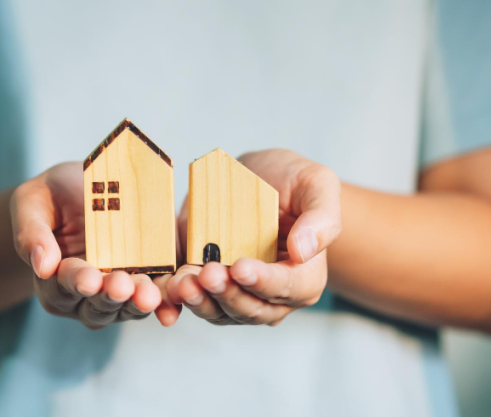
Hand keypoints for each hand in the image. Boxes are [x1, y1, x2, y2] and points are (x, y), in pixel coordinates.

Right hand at [11, 162, 168, 328]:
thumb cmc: (53, 196)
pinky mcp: (147, 283)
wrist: (86, 188)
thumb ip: (31, 233)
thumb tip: (42, 266)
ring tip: (148, 294)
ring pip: (126, 308)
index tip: (87, 278)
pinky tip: (170, 304)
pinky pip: (156, 299)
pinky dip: (164, 304)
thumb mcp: (32, 203)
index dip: (75, 281)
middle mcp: (84, 296)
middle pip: (96, 304)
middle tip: (122, 286)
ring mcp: (117, 295)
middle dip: (109, 296)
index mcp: (53, 281)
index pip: (62, 285)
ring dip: (137, 303)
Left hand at [164, 149, 340, 325]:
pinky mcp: (208, 288)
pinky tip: (169, 288)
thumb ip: (321, 219)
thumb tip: (303, 251)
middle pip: (250, 307)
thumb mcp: (316, 185)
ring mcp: (238, 295)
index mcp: (304, 277)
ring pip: (219, 311)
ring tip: (184, 283)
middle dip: (227, 293)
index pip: (288, 287)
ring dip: (200, 301)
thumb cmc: (293, 183)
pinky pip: (194, 301)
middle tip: (207, 273)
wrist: (258, 178)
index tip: (241, 267)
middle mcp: (272, 296)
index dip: (264, 281)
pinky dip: (179, 299)